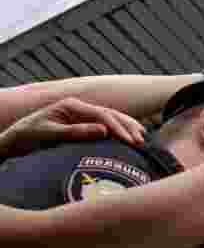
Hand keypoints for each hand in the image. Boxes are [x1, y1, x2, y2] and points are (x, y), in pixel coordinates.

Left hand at [0, 97, 146, 158]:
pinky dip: (120, 131)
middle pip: (110, 114)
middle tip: (141, 142)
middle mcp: (79, 108)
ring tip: (142, 139)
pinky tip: (131, 138)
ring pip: (111, 118)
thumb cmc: (30, 137)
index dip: (118, 127)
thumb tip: (104, 131)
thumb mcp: (51, 134)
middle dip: (127, 127)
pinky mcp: (83, 124)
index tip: (130, 142)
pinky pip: (106, 125)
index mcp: (72, 106)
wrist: (18, 139)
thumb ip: (77, 132)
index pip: (102, 114)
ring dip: (127, 128)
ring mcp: (82, 115)